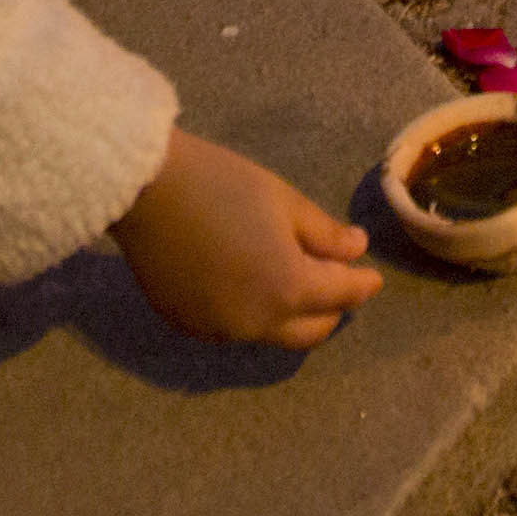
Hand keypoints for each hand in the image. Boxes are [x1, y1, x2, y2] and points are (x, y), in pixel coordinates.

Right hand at [110, 129, 382, 347]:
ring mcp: (219, 330)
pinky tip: (243, 281)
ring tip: (287, 278)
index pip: (341, 295)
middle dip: (329, 309)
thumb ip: (324, 235)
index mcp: (288, 288)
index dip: (362, 284)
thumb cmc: (220, 183)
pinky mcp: (188, 325)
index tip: (372, 276)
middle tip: (335, 283)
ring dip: (288, 312)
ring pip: (270, 333)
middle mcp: (256, 323)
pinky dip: (249, 311)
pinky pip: (232, 328)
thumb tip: (356, 251)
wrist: (144, 189)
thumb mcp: (283, 200)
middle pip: (309, 331)